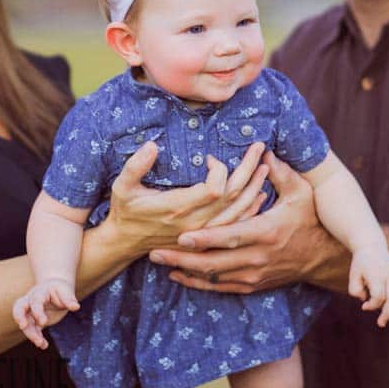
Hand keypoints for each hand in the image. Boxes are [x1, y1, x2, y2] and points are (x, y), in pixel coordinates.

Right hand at [12, 277, 78, 348]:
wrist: (55, 290)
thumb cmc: (60, 289)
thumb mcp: (65, 291)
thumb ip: (69, 299)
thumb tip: (76, 306)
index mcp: (39, 292)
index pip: (35, 301)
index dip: (37, 311)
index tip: (43, 322)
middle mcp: (31, 301)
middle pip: (19, 307)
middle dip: (19, 317)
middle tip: (22, 326)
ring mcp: (30, 312)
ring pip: (25, 323)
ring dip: (31, 334)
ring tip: (40, 343)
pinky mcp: (34, 321)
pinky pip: (32, 330)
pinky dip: (37, 338)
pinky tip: (44, 345)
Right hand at [103, 140, 269, 256]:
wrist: (126, 242)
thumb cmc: (125, 211)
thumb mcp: (122, 186)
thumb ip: (135, 166)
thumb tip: (151, 145)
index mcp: (177, 208)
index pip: (214, 190)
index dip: (219, 170)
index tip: (211, 158)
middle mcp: (195, 223)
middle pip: (233, 197)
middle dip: (249, 169)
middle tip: (259, 147)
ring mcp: (203, 233)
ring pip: (239, 211)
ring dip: (254, 187)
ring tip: (266, 166)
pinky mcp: (207, 237)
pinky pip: (236, 224)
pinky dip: (251, 208)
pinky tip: (259, 194)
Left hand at [152, 151, 339, 293]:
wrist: (323, 257)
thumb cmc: (311, 220)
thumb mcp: (302, 193)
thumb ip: (281, 173)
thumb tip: (264, 151)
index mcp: (267, 232)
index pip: (231, 237)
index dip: (205, 240)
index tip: (182, 236)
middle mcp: (258, 257)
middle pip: (214, 262)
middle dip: (183, 258)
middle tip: (155, 251)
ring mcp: (254, 274)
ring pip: (214, 277)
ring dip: (185, 271)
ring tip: (159, 261)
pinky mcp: (252, 284)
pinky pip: (221, 288)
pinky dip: (198, 284)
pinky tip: (178, 275)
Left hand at [348, 247, 388, 325]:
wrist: (372, 247)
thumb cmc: (360, 263)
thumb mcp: (353, 275)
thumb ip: (355, 290)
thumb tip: (366, 300)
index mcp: (377, 275)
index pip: (379, 297)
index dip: (371, 305)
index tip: (363, 306)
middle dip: (386, 314)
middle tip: (380, 323)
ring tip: (384, 312)